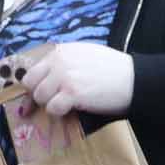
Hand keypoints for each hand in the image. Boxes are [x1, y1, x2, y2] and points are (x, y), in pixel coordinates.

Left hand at [3, 43, 132, 117]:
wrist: (134, 79)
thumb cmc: (113, 69)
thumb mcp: (85, 55)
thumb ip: (64, 62)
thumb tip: (45, 78)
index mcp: (61, 51)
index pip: (32, 70)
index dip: (34, 85)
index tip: (38, 96)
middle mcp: (59, 61)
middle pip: (31, 84)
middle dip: (41, 95)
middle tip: (55, 101)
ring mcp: (64, 76)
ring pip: (40, 97)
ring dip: (51, 104)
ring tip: (68, 104)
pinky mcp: (72, 93)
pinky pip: (53, 108)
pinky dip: (60, 113)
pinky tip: (73, 109)